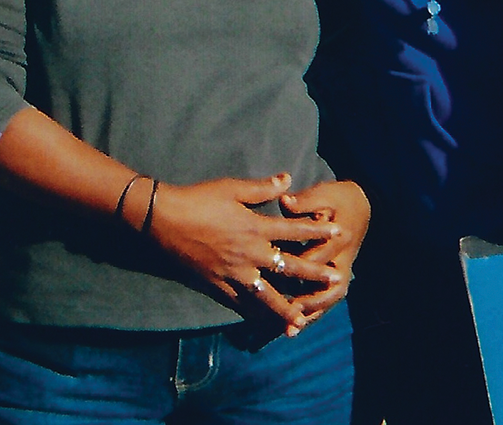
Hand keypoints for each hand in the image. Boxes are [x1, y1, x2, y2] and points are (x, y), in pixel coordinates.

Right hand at [145, 173, 346, 334]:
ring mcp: (234, 274)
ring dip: (287, 309)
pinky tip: (263, 323)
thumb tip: (287, 179)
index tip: (340, 232)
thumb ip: (261, 188)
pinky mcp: (218, 286)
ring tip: (303, 320)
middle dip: (314, 274)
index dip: (319, 230)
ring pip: (266, 297)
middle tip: (335, 280)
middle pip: (289, 268)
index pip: (295, 230)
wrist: (163, 220)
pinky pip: (240, 305)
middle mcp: (250, 254)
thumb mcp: (231, 188)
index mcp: (254, 228)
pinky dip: (254, 315)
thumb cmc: (197, 200)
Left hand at [279, 179, 371, 319]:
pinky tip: (296, 327)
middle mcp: (343, 259)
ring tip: (291, 331)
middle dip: (307, 302)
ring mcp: (342, 271)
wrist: (362, 205)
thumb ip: (304, 201)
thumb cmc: (339, 199)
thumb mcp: (324, 194)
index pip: (318, 257)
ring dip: (310, 315)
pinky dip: (313, 313)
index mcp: (339, 238)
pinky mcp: (337, 277)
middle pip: (326, 287)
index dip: (300, 268)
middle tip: (286, 315)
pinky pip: (327, 299)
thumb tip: (285, 202)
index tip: (281, 278)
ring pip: (328, 299)